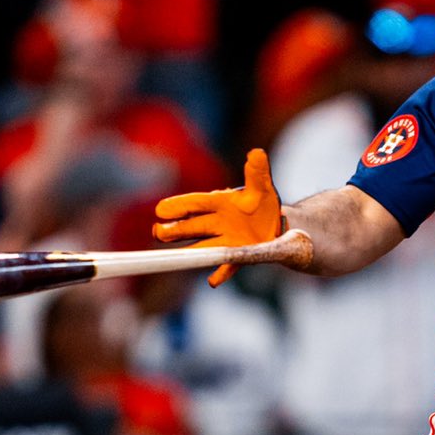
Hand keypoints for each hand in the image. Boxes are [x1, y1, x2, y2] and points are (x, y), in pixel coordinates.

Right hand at [152, 149, 284, 286]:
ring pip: (203, 246)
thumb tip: (257, 153)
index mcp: (218, 202)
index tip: (161, 210)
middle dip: (176, 230)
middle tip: (158, 232)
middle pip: (192, 226)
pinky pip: (227, 266)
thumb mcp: (261, 186)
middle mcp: (217, 223)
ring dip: (189, 252)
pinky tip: (213, 281)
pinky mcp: (238, 256)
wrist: (277, 223)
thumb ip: (257, 172)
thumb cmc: (262, 201)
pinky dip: (221, 273)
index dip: (180, 206)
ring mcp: (226, 241)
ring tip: (172, 256)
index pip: (196, 203)